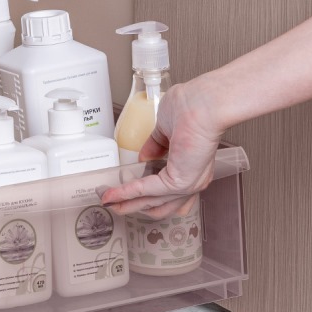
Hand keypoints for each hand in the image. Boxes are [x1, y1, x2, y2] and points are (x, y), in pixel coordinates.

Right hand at [101, 80, 225, 218]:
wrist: (202, 105)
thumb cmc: (194, 107)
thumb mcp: (166, 129)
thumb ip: (155, 146)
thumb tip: (144, 157)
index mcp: (193, 168)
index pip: (173, 196)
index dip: (149, 198)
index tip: (130, 197)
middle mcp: (193, 180)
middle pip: (160, 205)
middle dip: (134, 206)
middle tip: (115, 205)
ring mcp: (187, 183)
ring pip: (151, 203)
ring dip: (126, 203)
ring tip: (109, 202)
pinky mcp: (178, 182)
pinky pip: (145, 191)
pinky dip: (125, 193)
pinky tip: (112, 194)